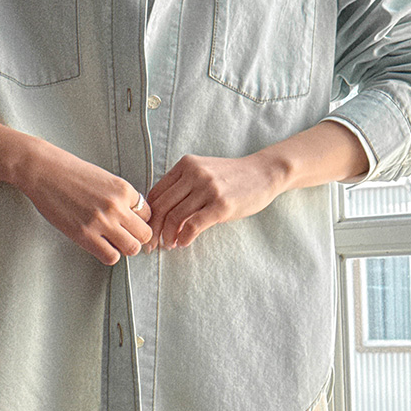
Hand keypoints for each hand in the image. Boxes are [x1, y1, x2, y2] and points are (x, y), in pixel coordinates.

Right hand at [19, 141, 152, 265]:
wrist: (43, 171)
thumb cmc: (70, 173)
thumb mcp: (104, 178)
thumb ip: (120, 197)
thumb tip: (130, 216)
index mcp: (123, 189)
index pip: (148, 214)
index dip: (138, 220)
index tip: (127, 222)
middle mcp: (117, 206)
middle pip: (145, 234)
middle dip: (136, 237)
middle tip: (123, 235)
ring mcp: (101, 221)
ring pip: (132, 248)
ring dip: (124, 248)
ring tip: (111, 241)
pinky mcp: (85, 235)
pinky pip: (111, 257)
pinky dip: (108, 254)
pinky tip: (99, 245)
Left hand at [144, 153, 281, 251]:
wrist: (264, 173)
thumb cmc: (232, 177)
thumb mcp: (203, 172)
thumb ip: (182, 186)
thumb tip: (160, 215)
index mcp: (185, 165)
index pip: (156, 193)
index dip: (147, 215)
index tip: (147, 231)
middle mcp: (194, 174)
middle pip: (162, 206)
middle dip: (153, 229)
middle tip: (152, 244)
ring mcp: (208, 189)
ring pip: (175, 217)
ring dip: (168, 236)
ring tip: (170, 245)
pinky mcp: (221, 205)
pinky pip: (193, 225)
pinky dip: (184, 238)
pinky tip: (184, 243)